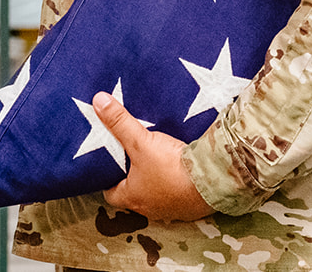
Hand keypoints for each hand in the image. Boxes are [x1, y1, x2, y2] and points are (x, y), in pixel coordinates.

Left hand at [93, 91, 214, 221]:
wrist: (213, 181)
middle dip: (130, 178)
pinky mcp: (189, 207)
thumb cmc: (171, 167)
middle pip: (132, 194)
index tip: (107, 164)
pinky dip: (173, 184)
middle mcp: (149, 209)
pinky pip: (176, 196)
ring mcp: (171, 210)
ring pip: (155, 196)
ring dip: (153, 181)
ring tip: (151, 160)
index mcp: (132, 198)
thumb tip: (98, 101)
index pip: (110, 193)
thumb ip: (120, 122)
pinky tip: (176, 169)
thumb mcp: (141, 141)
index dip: (107, 179)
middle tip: (128, 158)